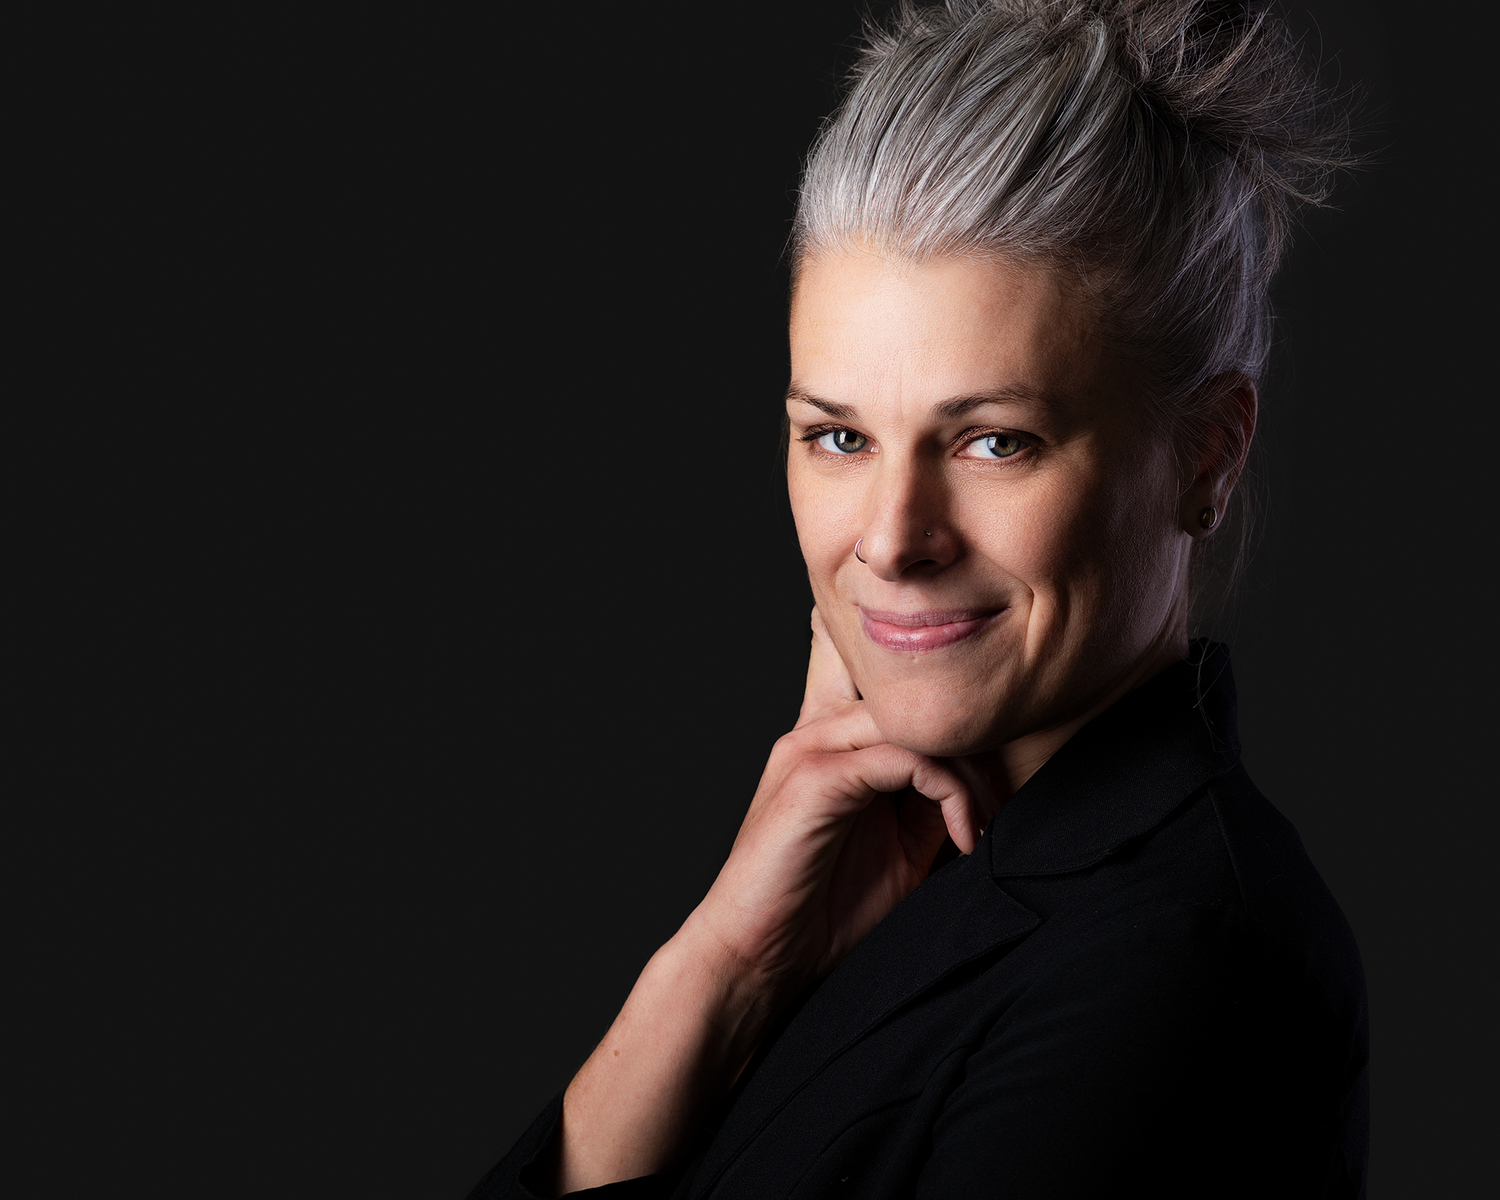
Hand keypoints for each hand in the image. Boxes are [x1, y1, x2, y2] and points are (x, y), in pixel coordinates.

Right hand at [685, 607, 994, 998]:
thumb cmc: (822, 910)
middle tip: (1002, 806)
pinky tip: (964, 837)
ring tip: (985, 823)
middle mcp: (817, 731)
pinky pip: (906, 759)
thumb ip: (929, 804)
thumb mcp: (899, 847)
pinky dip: (951, 795)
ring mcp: (812, 748)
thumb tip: (987, 783)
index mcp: (831, 741)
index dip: (937, 691)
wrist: (759, 958)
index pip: (873, 671)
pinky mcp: (816, 778)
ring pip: (915, 720)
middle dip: (976, 745)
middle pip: (915, 694)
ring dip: (969, 772)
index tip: (993, 755)